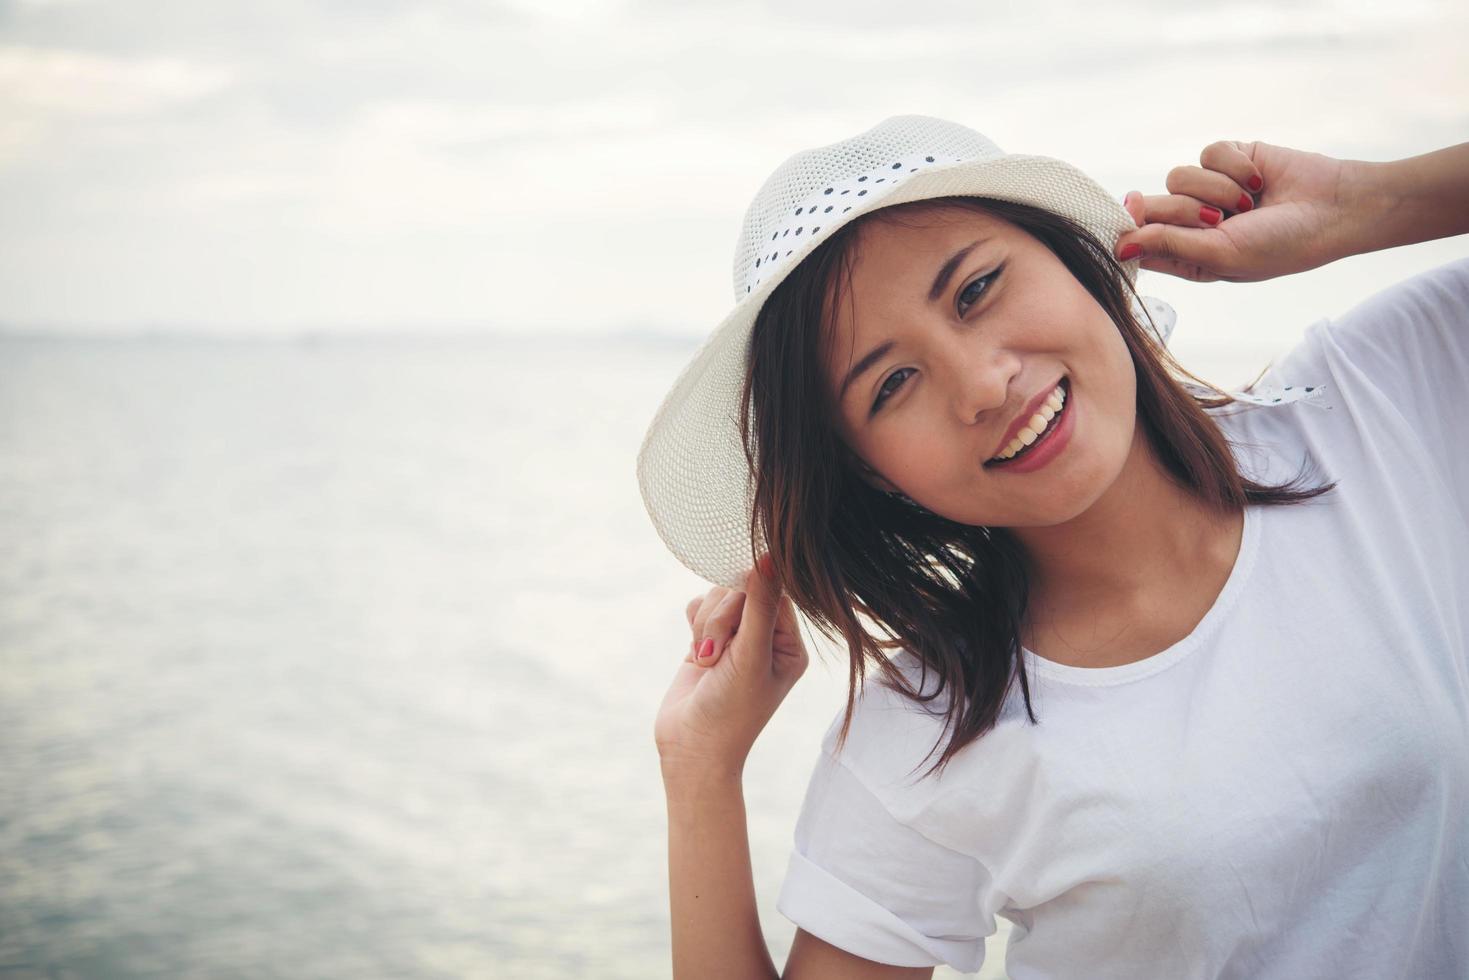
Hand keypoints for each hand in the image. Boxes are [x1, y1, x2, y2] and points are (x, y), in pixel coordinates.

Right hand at [653, 553, 808, 780]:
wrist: (691, 750)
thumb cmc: (730, 712)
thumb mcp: (750, 657)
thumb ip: (759, 604)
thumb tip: (771, 554)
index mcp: (790, 644)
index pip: (771, 591)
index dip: (748, 599)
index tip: (736, 630)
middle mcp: (766, 638)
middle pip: (741, 590)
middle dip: (722, 619)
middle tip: (717, 657)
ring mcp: (735, 638)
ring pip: (717, 597)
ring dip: (706, 627)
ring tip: (707, 663)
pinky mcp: (707, 640)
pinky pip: (699, 606)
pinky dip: (694, 625)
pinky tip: (696, 654)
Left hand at [1115, 140, 1352, 282]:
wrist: (1335, 206)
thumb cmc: (1280, 243)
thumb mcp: (1220, 254)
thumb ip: (1167, 246)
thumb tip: (1119, 247)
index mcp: (1188, 257)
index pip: (1139, 242)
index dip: (1132, 228)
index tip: (1136, 217)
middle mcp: (1194, 224)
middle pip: (1151, 206)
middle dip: (1183, 210)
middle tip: (1219, 219)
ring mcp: (1210, 190)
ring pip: (1177, 177)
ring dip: (1215, 189)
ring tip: (1249, 202)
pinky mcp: (1229, 159)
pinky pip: (1208, 153)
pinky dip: (1235, 166)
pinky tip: (1260, 178)